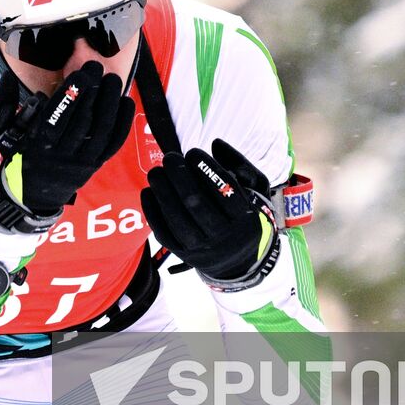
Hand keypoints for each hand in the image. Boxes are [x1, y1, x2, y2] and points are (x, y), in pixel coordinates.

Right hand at [0, 61, 134, 233]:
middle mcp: (59, 159)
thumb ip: (0, 106)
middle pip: (83, 123)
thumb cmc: (1, 165)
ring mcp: (78, 165)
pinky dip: (122, 124)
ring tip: (113, 80)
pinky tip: (126, 103)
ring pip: (100, 134)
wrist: (18, 202)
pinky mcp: (90, 169)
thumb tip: (7, 77)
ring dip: (110, 105)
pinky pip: (111, 147)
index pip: (57, 118)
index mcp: (34, 149)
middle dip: (94, 92)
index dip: (72, 94)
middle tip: (98, 67)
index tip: (82, 72)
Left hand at [140, 139, 275, 282]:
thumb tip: (216, 143)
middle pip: (196, 203)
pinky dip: (153, 212)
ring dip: (162, 192)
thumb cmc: (245, 215)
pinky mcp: (184, 255)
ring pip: (177, 219)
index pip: (224, 190)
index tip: (192, 152)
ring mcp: (203, 249)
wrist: (240, 261)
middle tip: (170, 158)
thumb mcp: (256, 191)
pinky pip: (164, 233)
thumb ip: (240, 164)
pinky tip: (148, 192)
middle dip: (179, 177)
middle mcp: (225, 236)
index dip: (206, 169)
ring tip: (156, 172)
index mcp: (245, 218)